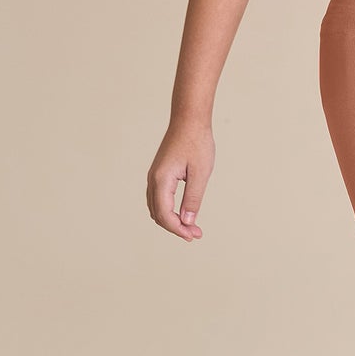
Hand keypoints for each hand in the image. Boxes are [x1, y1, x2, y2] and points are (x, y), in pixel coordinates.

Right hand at [147, 119, 214, 240]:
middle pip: (158, 214)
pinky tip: (182, 214)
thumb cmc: (197, 143)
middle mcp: (153, 180)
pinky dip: (168, 211)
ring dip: (171, 220)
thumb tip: (187, 222)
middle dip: (175, 227)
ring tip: (191, 227)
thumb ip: (193, 198)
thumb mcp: (200, 173)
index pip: (165, 214)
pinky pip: (158, 199)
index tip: (194, 235)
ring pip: (156, 208)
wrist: (189, 120)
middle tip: (196, 234)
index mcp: (162, 180)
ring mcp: (154, 177)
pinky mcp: (159, 174)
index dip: (178, 229)